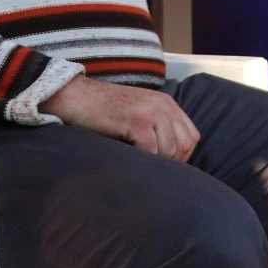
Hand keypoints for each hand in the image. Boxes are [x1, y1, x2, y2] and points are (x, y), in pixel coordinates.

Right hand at [42, 76, 199, 161]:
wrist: (76, 97)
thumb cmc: (103, 111)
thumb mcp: (139, 114)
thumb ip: (157, 128)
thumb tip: (171, 159)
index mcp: (167, 104)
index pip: (191, 137)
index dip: (182, 156)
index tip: (165, 166)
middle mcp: (163, 105)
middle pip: (184, 145)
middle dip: (171, 163)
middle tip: (152, 171)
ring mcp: (150, 111)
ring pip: (169, 149)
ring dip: (156, 162)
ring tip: (139, 164)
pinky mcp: (136, 119)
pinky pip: (150, 149)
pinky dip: (142, 159)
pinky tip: (129, 158)